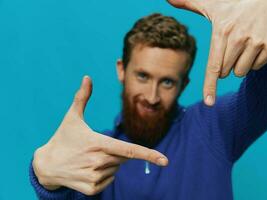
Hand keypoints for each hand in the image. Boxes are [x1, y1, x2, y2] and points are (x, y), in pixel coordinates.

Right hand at [33, 76, 167, 195]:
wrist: (46, 166)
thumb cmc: (62, 138)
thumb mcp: (71, 117)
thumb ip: (82, 97)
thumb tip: (87, 76)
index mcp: (97, 143)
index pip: (129, 150)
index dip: (149, 155)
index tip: (165, 160)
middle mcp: (97, 162)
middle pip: (123, 157)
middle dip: (116, 152)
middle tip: (96, 148)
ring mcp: (94, 177)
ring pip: (116, 169)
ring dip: (109, 163)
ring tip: (88, 159)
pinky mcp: (91, 189)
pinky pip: (109, 180)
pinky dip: (104, 174)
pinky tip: (87, 169)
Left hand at [168, 0, 266, 105]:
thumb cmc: (231, 4)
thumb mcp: (210, 2)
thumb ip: (188, 2)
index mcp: (221, 31)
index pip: (213, 66)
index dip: (210, 85)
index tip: (209, 102)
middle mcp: (239, 38)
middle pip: (226, 72)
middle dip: (225, 64)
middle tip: (230, 45)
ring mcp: (256, 42)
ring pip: (240, 72)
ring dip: (239, 63)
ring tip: (242, 44)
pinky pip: (256, 67)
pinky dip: (253, 60)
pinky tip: (254, 44)